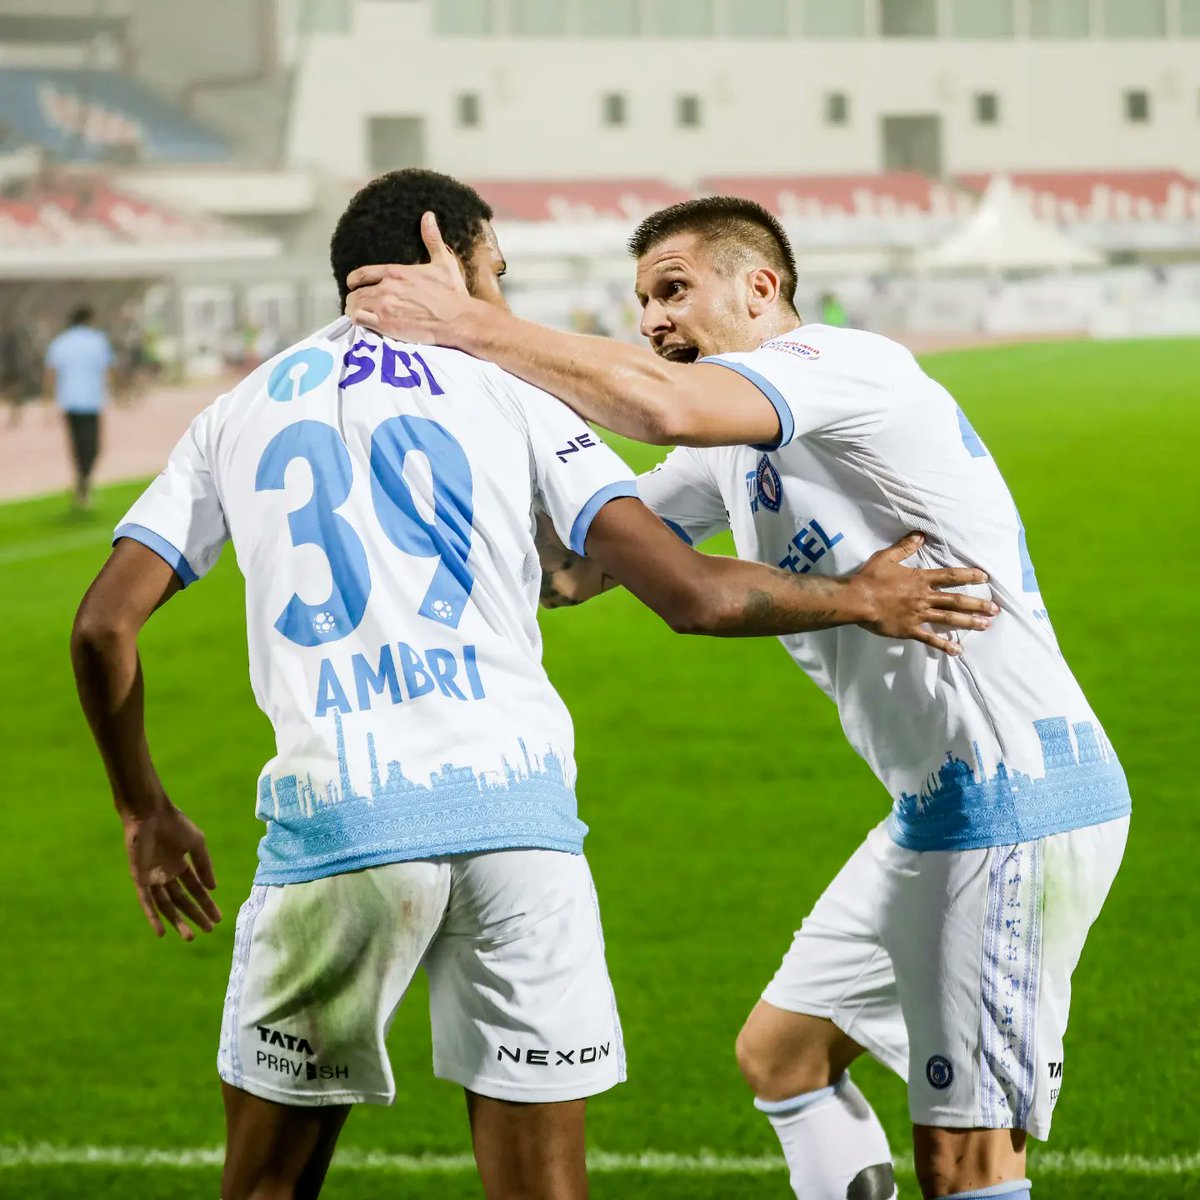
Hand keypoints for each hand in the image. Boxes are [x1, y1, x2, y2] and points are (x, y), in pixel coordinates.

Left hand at [123, 805, 221, 939]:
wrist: (151, 813)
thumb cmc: (175, 824)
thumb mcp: (197, 844)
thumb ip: (204, 866)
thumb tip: (213, 889)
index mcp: (180, 866)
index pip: (196, 890)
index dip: (207, 904)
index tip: (218, 918)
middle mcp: (166, 875)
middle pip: (182, 901)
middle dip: (195, 916)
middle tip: (208, 930)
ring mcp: (153, 878)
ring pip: (166, 905)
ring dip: (177, 921)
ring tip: (190, 936)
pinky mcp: (140, 878)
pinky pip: (146, 901)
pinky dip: (153, 917)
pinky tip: (161, 931)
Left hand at [345, 212, 472, 342]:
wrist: (457, 319)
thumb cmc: (451, 293)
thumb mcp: (443, 262)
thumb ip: (432, 240)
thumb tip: (428, 216)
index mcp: (395, 272)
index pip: (362, 273)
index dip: (353, 280)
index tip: (353, 284)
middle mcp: (386, 287)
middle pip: (356, 292)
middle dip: (355, 298)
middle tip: (360, 304)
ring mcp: (384, 307)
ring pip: (354, 306)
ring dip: (355, 310)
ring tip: (360, 315)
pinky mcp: (386, 325)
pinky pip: (359, 320)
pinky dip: (358, 321)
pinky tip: (365, 323)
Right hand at [853, 533, 997, 654]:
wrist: (858, 600)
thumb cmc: (871, 578)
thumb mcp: (887, 557)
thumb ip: (905, 547)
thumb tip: (921, 536)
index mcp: (920, 579)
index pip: (950, 576)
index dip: (969, 576)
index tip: (985, 577)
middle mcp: (924, 597)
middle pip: (956, 600)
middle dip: (977, 604)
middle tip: (995, 609)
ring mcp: (919, 615)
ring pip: (949, 619)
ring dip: (969, 622)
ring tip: (986, 625)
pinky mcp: (910, 629)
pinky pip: (930, 638)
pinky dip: (944, 645)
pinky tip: (958, 650)